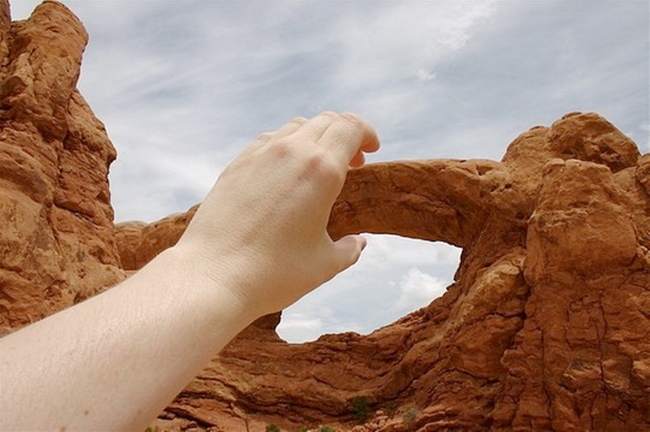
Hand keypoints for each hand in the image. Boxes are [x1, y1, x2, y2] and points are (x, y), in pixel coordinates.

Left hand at [178, 112, 379, 316]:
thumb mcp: (325, 264)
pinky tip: (284, 174)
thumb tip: (357, 243)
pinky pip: (268, 140)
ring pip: (296, 127)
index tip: (371, 151)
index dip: (367, 133)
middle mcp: (290, 152)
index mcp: (321, 170)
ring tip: (318, 167)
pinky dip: (286, 147)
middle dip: (345, 136)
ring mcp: (259, 155)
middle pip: (326, 121)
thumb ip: (349, 249)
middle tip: (352, 163)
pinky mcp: (236, 165)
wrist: (213, 275)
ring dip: (315, 138)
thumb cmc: (273, 273)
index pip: (351, 127)